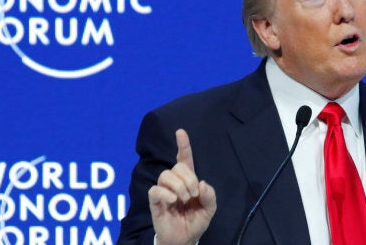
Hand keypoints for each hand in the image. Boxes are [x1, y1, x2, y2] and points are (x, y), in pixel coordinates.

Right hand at [148, 129, 216, 244]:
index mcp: (188, 181)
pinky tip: (173, 200)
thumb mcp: (209, 209)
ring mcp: (164, 191)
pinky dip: (166, 192)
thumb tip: (202, 184)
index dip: (183, 145)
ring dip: (179, 186)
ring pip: (165, 175)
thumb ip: (210, 195)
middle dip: (189, 178)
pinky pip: (156, 190)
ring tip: (184, 199)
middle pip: (177, 167)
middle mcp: (174, 183)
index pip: (184, 159)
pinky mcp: (155, 202)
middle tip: (194, 194)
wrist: (185, 239)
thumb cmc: (195, 221)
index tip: (180, 132)